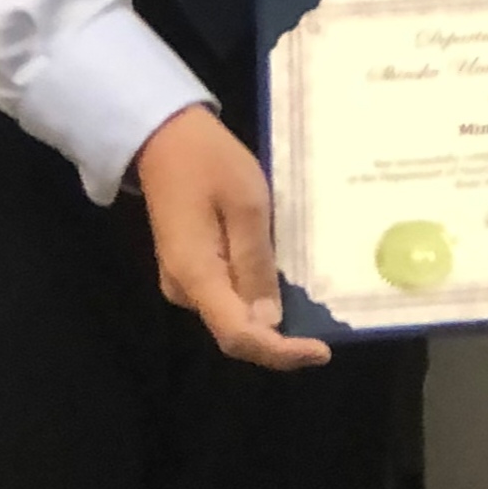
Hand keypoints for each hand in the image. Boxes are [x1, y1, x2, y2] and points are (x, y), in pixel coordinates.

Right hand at [134, 107, 329, 371]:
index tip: (322, 351)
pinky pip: (226, 297)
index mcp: (195, 275)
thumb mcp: (246, 205)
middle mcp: (184, 289)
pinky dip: (254, 299)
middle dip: (278, 341)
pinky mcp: (189, 269)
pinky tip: (282, 285)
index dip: (280, 352)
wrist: (165, 136)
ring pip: (231, 317)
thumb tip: (269, 321)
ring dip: (268, 321)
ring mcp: (183, 281)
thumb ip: (256, 263)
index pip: (238, 335)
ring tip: (310, 310)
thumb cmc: (210, 161)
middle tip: (322, 334)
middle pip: (235, 332)